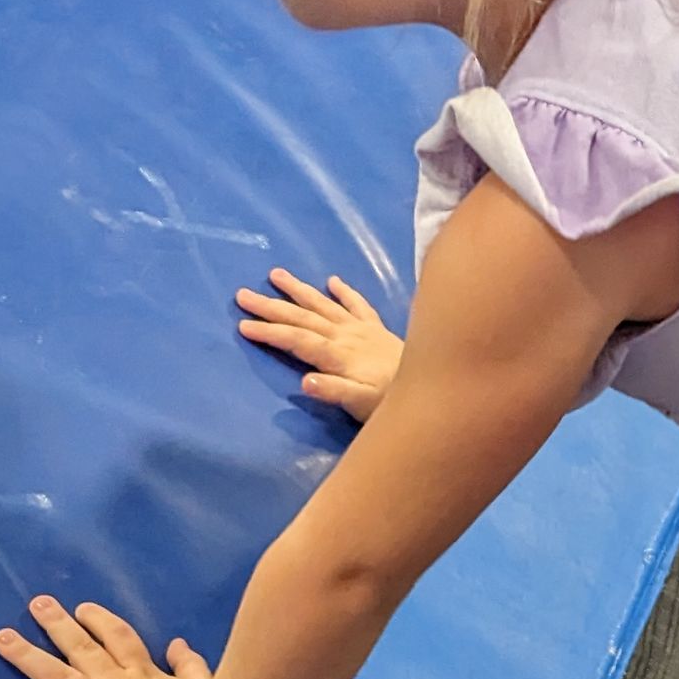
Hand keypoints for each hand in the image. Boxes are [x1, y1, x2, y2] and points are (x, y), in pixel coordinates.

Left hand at [0, 598, 217, 678]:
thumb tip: (179, 643)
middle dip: (56, 624)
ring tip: (2, 638)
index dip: (99, 620)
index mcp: (146, 675)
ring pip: (57, 676)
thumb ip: (190, 666)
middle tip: (36, 604)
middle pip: (81, 647)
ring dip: (27, 656)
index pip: (119, 637)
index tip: (82, 608)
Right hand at [237, 266, 403, 420]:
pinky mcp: (378, 329)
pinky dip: (345, 292)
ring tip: (276, 274)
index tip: (242, 324)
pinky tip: (332, 281)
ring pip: (324, 304)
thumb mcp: (361, 404)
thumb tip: (304, 381)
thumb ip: (333, 391)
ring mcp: (362, 329)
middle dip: (272, 306)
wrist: (436, 387)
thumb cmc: (391, 402)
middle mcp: (346, 336)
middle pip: (303, 317)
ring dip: (299, 290)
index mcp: (337, 355)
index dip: (269, 332)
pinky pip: (359, 305)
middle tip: (242, 294)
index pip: (296, 339)